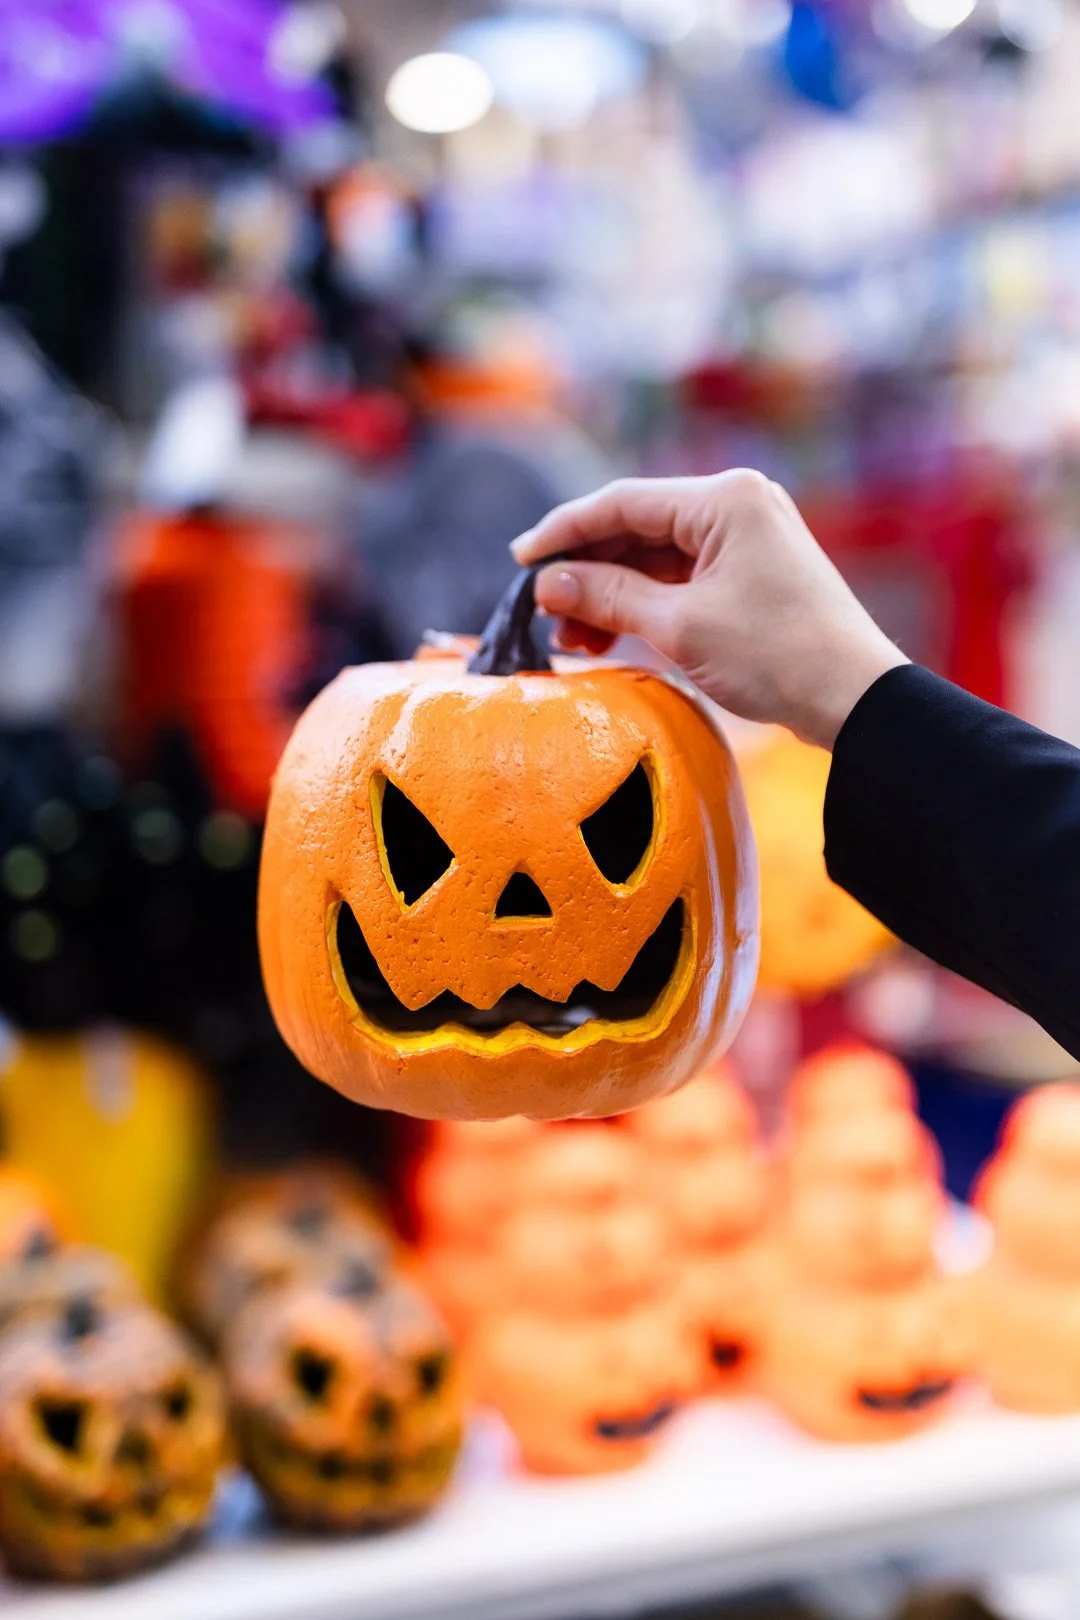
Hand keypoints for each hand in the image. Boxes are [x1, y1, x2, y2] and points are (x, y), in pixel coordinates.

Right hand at [511, 470, 907, 749]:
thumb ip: (609, 597)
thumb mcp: (681, 627)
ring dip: (610, 593)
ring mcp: (745, 538)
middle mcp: (736, 504)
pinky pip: (679, 579)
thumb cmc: (777, 655)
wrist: (855, 699)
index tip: (521, 560)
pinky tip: (606, 636)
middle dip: (586, 570)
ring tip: (571, 638)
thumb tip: (548, 583)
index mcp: (725, 499)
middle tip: (543, 610)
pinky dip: (642, 605)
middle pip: (636, 528)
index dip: (565, 531)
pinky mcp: (749, 573)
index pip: (622, 503)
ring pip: (654, 558)